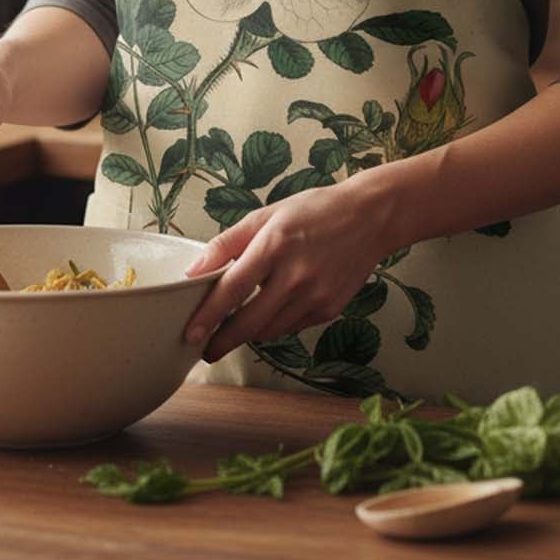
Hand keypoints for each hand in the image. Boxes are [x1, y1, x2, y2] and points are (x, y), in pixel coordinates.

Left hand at [180, 180, 391, 362]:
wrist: (369, 218)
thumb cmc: (314, 211)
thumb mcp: (266, 215)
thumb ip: (227, 243)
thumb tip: (194, 271)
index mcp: (274, 245)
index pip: (233, 288)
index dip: (208, 315)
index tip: (189, 333)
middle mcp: (296, 275)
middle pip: (249, 322)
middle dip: (223, 341)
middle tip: (205, 348)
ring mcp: (315, 296)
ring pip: (269, 331)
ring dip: (248, 333)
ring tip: (235, 327)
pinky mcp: (329, 310)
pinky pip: (291, 327)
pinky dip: (274, 325)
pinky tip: (271, 310)